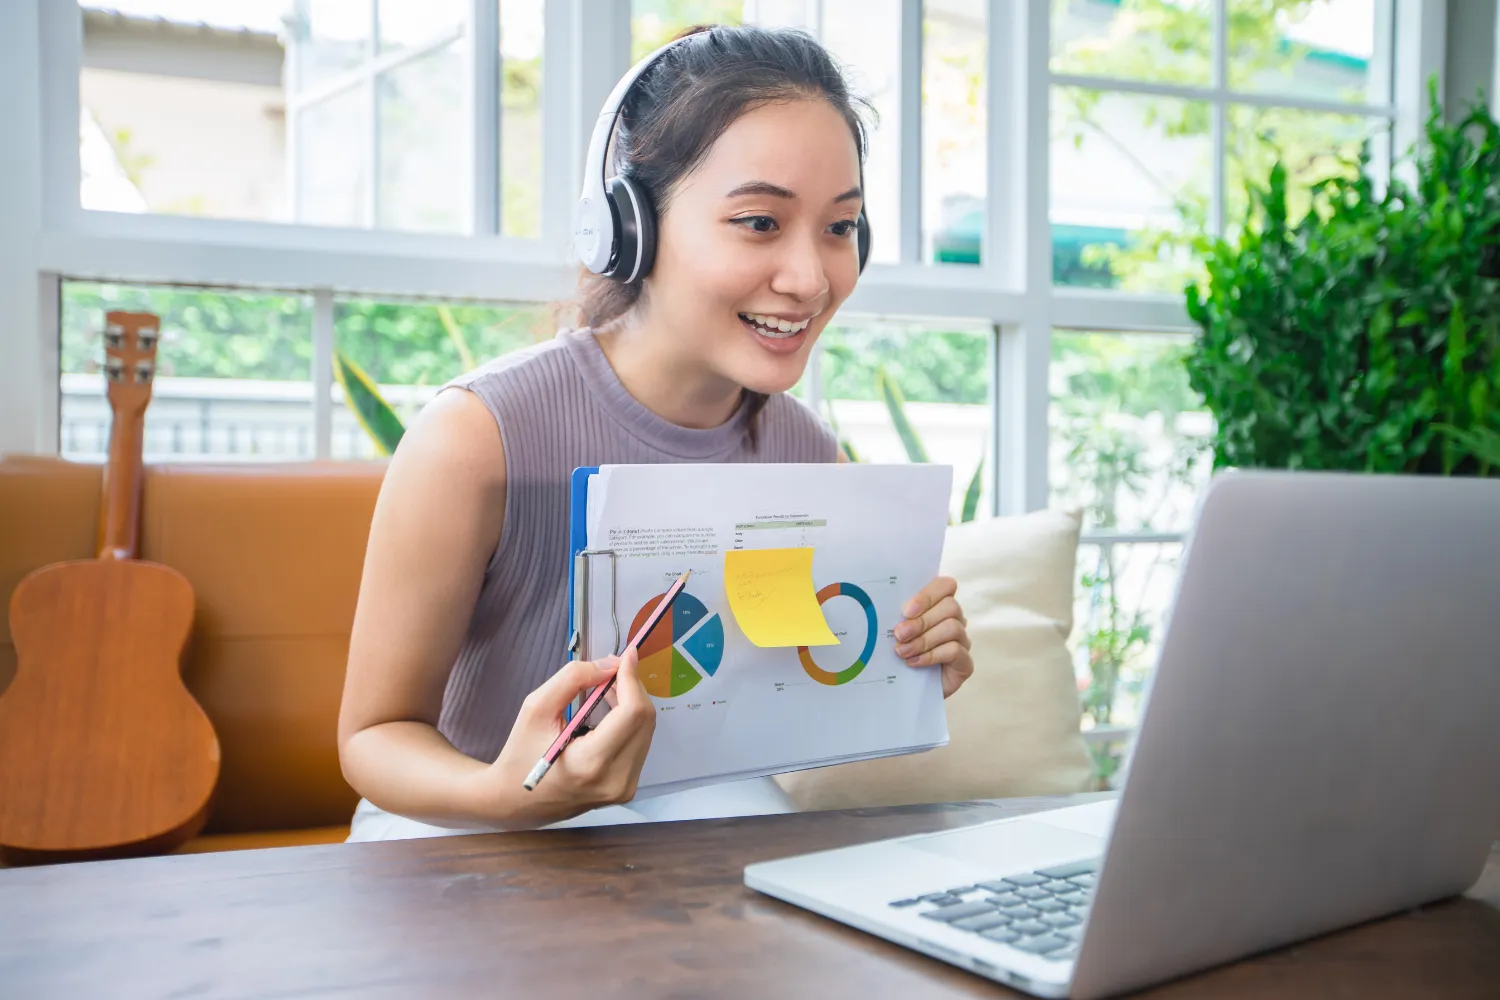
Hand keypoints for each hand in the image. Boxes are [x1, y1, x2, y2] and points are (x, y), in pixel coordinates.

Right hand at [477, 648, 656, 828]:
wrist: (513, 801)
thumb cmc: (520, 755)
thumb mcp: (536, 708)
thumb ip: (573, 679)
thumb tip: (611, 665)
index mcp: (591, 763)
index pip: (632, 713)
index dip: (632, 679)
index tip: (628, 654)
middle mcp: (615, 781)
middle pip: (644, 720)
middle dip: (632, 688)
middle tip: (612, 671)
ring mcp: (624, 788)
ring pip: (646, 731)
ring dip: (632, 704)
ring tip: (607, 691)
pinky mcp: (626, 789)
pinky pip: (639, 745)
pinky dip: (630, 723)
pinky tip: (610, 714)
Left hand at [893, 576, 972, 697]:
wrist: (906, 689)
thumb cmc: (900, 653)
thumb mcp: (897, 632)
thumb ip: (898, 617)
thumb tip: (885, 606)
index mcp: (939, 604)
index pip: (945, 585)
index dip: (928, 595)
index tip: (906, 611)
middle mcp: (955, 619)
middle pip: (950, 607)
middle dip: (921, 621)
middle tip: (899, 634)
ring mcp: (963, 641)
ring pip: (952, 628)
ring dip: (924, 640)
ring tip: (903, 651)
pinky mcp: (965, 663)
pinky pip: (955, 650)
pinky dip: (931, 655)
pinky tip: (914, 662)